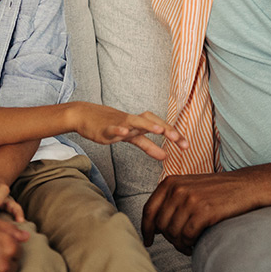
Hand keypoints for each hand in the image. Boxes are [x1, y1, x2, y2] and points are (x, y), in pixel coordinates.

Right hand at [67, 103, 186, 159]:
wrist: (84, 115)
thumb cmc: (109, 125)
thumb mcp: (130, 137)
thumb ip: (148, 146)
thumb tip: (166, 156)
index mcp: (139, 124)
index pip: (159, 126)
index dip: (173, 134)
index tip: (186, 146)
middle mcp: (131, 121)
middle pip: (151, 122)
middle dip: (166, 129)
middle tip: (179, 140)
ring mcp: (118, 123)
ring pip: (134, 122)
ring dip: (146, 125)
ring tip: (159, 130)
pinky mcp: (104, 128)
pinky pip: (112, 128)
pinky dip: (118, 130)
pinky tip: (123, 132)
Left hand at [142, 157, 270, 254]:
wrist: (249, 187)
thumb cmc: (219, 192)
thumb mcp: (190, 188)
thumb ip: (171, 201)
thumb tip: (154, 225)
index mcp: (170, 182)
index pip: (149, 210)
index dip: (146, 229)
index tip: (148, 241)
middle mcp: (177, 189)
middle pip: (161, 225)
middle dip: (170, 239)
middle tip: (182, 243)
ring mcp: (190, 199)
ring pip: (174, 233)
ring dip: (181, 244)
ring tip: (191, 244)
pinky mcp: (204, 211)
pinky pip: (188, 237)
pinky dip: (190, 245)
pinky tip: (197, 245)